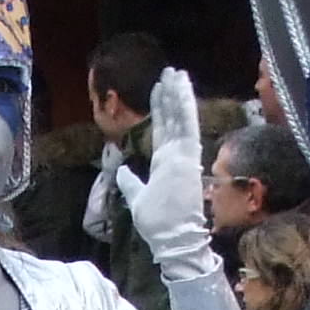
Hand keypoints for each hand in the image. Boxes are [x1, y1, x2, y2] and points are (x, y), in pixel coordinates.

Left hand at [107, 66, 218, 282]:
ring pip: (181, 117)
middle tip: (170, 72)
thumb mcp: (138, 199)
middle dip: (170, 95)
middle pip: (172, 118)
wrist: (172, 238)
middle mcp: (175, 155)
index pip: (163, 130)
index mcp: (164, 163)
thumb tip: (122, 171)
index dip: (161, 109)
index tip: (158, 89)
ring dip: (178, 94)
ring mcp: (183, 155)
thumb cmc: (157, 223)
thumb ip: (130, 183)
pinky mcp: (188, 156)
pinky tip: (183, 87)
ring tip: (176, 72)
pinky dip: (185, 106)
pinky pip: (187, 126)